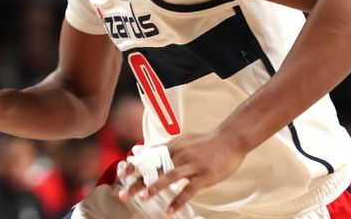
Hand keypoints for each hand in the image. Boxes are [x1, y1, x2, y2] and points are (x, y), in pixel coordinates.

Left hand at [117, 131, 245, 213]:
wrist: (229, 140)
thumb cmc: (205, 142)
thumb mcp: (183, 141)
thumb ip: (167, 149)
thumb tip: (150, 152)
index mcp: (172, 147)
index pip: (148, 156)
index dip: (134, 165)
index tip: (121, 174)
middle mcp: (179, 155)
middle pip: (155, 169)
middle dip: (138, 182)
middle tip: (124, 194)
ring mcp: (191, 165)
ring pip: (169, 177)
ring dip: (155, 188)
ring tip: (143, 199)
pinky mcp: (204, 175)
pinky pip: (189, 190)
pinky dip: (178, 200)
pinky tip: (169, 210)